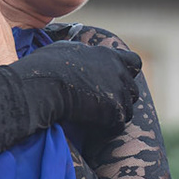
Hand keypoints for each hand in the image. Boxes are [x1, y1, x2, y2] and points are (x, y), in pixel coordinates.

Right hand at [13, 41, 141, 134]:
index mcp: (108, 55)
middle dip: (120, 99)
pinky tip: (90, 127)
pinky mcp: (115, 111)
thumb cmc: (46, 66)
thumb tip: (80, 53)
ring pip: (127, 110)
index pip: (134, 62)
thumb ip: (81, 53)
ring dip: (113, 116)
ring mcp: (119, 92)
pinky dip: (106, 128)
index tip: (115, 81)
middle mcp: (119, 72)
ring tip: (92, 118)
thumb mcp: (65, 49)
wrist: (43, 85)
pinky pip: (117, 126)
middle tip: (101, 106)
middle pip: (132, 91)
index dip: (127, 73)